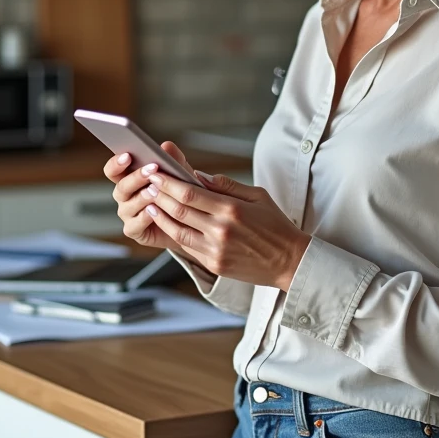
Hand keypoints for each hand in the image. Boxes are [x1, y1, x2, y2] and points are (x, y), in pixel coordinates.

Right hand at [104, 141, 196, 253]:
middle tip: (151, 169)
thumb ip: (174, 160)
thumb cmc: (180, 195)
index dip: (116, 163)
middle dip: (136, 177)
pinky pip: (134, 224)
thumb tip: (167, 146)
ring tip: (155, 190)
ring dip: (142, 196)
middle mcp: (125, 196)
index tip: (128, 155)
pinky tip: (155, 210)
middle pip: (120, 186)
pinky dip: (144, 217)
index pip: (113, 170)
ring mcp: (128, 214)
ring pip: (128, 204)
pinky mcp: (134, 230)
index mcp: (129, 179)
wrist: (189, 223)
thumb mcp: (180, 175)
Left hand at [143, 170, 310, 291]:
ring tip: (150, 202)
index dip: (169, 183)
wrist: (290, 261)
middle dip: (160, 195)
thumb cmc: (276, 225)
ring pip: (177, 230)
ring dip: (161, 215)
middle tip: (147, 184)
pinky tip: (166, 222)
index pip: (190, 193)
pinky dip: (173, 233)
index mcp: (232, 209)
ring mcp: (216, 250)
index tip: (157, 173)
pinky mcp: (214, 264)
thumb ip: (226, 185)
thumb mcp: (257, 196)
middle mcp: (221, 230)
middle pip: (179, 210)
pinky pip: (187, 247)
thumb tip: (198, 176)